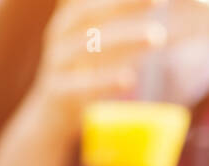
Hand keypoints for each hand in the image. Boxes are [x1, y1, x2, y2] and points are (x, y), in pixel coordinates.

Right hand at [30, 0, 166, 132]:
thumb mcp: (91, 38)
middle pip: (91, 13)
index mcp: (69, 17)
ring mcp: (57, 63)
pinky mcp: (58, 91)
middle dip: (125, 4)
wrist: (51, 113)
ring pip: (91, 47)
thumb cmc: (82, 69)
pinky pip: (82, 85)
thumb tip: (154, 1)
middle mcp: (59, 34)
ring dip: (126, 39)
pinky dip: (105, 82)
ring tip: (156, 37)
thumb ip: (112, 18)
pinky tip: (129, 80)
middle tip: (157, 1)